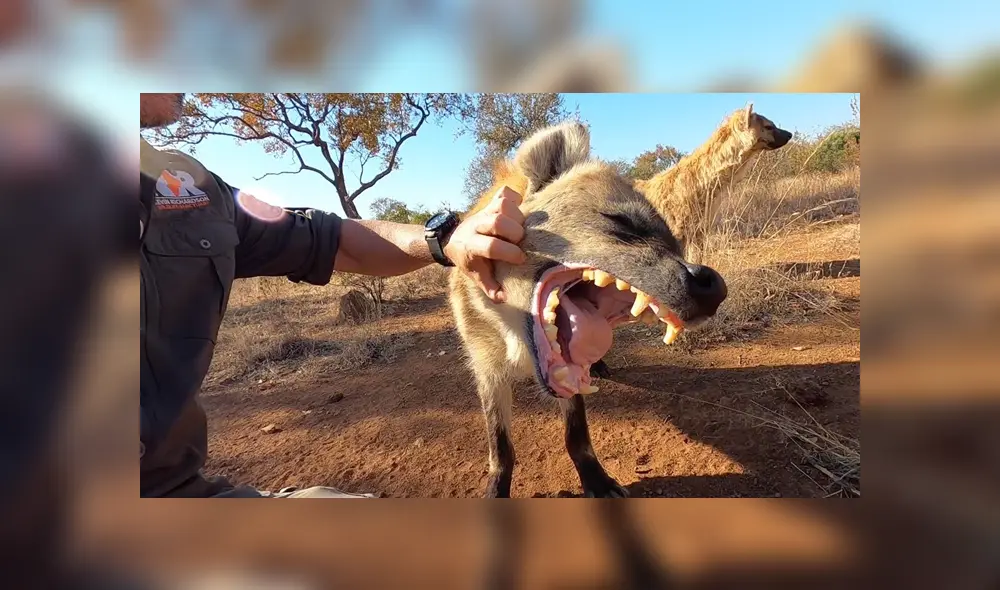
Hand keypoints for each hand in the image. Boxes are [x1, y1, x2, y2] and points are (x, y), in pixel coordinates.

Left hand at [443, 186, 526, 302]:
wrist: (453, 240)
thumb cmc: (469, 260)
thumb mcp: (476, 276)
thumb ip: (490, 287)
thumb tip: (505, 298)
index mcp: (470, 245)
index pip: (490, 246)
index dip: (509, 253)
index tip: (520, 259)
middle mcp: (475, 225)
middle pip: (497, 221)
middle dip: (514, 232)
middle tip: (521, 241)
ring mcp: (483, 212)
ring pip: (501, 204)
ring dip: (517, 215)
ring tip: (521, 228)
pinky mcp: (490, 203)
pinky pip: (505, 193)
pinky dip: (517, 199)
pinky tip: (520, 211)